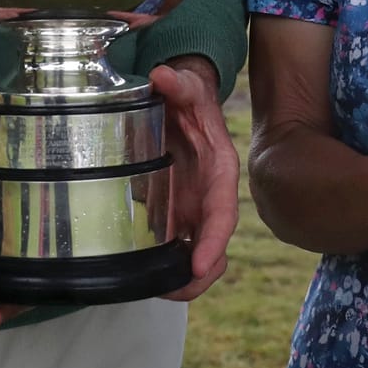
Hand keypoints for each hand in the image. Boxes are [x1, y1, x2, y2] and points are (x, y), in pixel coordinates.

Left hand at [148, 57, 238, 300]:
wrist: (182, 101)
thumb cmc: (189, 97)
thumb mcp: (187, 87)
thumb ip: (178, 83)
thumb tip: (162, 76)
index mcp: (219, 170)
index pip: (223, 211)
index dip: (214, 240)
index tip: (200, 264)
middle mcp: (209, 195)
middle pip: (213, 243)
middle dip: (199, 274)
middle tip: (174, 290)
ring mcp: (192, 207)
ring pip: (195, 252)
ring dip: (182, 278)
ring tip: (156, 291)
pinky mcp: (175, 210)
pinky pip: (174, 244)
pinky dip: (163, 264)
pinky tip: (143, 277)